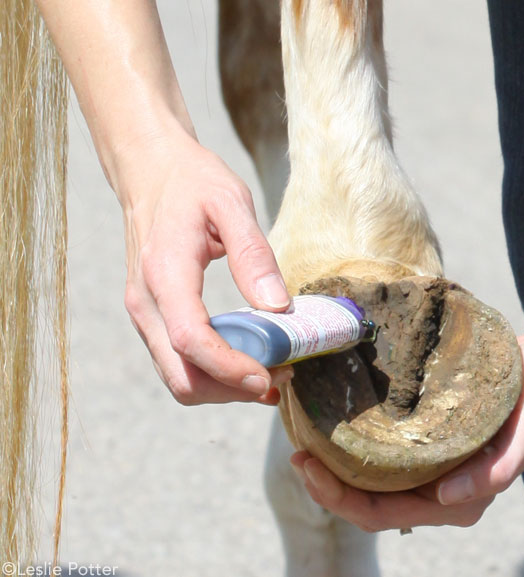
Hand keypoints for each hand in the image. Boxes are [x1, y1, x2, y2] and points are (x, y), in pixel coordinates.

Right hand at [113, 126, 292, 404]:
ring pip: (180, 379)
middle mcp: (146, 304)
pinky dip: (214, 374)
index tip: (268, 377)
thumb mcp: (231, 203)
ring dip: (226, 387)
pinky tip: (250, 361)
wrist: (149, 170)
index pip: (190, 340)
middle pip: (183, 377)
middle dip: (232, 389)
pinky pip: (180, 363)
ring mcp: (145, 315)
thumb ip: (253, 253)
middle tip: (281, 376)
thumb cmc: (192, 182)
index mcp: (164, 274)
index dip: (229, 368)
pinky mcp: (154, 318)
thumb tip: (277, 306)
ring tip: (273, 371)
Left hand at [289, 332, 523, 530]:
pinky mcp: (425, 449)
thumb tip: (447, 496)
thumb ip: (499, 469)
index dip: (340, 498)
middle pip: (369, 506)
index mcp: (460, 500)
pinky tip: (331, 427)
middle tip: (296, 452)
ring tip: (304, 439)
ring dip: (334, 470)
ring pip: (369, 487)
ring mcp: (431, 473)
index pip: (385, 513)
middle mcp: (441, 493)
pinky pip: (379, 462)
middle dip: (327, 486)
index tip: (309, 464)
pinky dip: (351, 450)